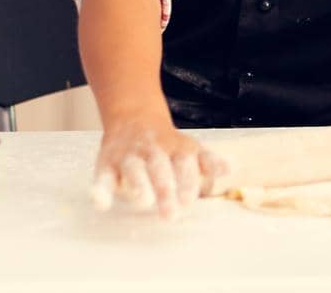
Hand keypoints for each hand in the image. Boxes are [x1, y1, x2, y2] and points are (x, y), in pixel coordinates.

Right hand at [90, 111, 228, 219]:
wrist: (133, 116)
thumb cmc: (166, 143)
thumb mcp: (189, 148)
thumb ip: (208, 161)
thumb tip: (230, 169)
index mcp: (176, 147)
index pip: (184, 162)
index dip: (187, 181)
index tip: (189, 201)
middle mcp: (152, 149)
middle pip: (159, 167)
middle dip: (165, 189)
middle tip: (170, 215)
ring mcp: (129, 155)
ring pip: (133, 168)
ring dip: (137, 185)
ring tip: (143, 202)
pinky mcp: (107, 163)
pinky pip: (102, 176)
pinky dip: (100, 189)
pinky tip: (101, 203)